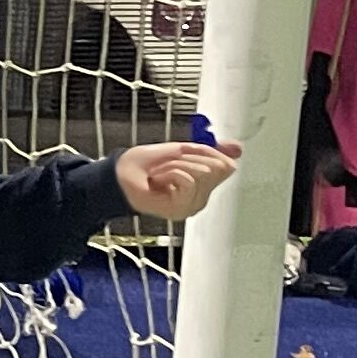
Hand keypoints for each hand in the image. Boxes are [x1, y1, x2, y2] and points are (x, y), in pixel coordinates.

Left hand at [117, 138, 239, 221]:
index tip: (186, 151)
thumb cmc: (144, 165)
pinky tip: (159, 180)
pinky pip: (189, 180)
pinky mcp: (181, 209)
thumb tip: (238, 148)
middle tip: (169, 163)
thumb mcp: (182, 151)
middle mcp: (202, 197)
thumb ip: (211, 150)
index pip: (227, 165)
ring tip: (161, 173)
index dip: (207, 151)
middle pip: (219, 167)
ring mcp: (193, 205)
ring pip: (203, 172)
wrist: (119, 176)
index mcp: (204, 184)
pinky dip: (171, 172)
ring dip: (177, 164)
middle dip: (192, 156)